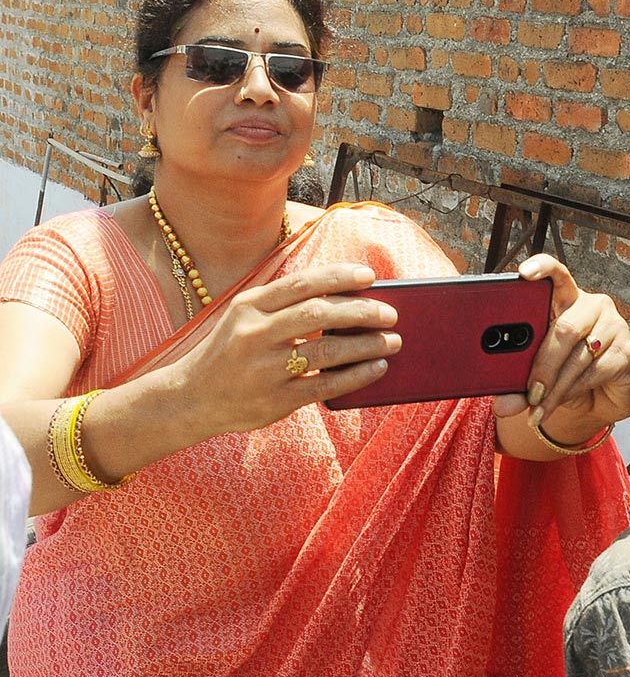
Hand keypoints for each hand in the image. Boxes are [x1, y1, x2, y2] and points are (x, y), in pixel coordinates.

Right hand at [167, 263, 401, 436]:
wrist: (190, 397)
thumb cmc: (231, 351)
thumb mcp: (245, 317)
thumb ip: (284, 305)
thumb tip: (347, 296)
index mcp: (249, 306)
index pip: (302, 284)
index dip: (339, 277)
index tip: (370, 276)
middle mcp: (255, 335)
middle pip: (318, 315)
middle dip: (361, 311)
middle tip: (391, 313)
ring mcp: (265, 369)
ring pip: (327, 350)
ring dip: (366, 345)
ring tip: (393, 341)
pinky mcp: (275, 400)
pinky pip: (325, 385)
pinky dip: (356, 376)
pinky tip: (377, 368)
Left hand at [492, 254, 629, 443]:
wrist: (601, 396)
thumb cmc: (565, 373)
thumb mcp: (537, 376)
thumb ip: (518, 386)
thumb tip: (501, 405)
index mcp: (565, 300)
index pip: (557, 274)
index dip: (543, 268)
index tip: (524, 273)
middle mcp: (592, 306)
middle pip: (565, 328)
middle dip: (544, 365)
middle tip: (531, 392)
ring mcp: (614, 326)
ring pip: (579, 355)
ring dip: (556, 387)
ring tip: (540, 407)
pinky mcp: (628, 352)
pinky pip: (596, 371)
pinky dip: (574, 391)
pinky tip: (561, 401)